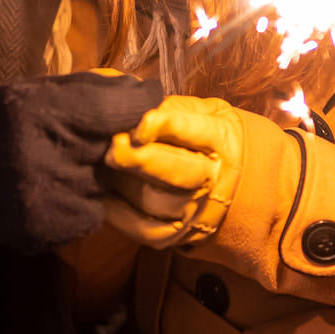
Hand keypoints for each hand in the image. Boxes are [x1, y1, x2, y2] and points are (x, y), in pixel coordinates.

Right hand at [0, 71, 160, 254]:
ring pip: (105, 185)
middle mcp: (39, 156)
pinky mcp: (46, 231)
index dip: (139, 103)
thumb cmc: (1, 124)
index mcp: (34, 111)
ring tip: (67, 166)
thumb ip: (90, 88)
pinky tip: (59, 194)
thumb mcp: (36, 91)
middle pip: (114, 149)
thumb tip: (143, 89)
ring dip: (99, 176)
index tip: (151, 97)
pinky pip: (91, 215)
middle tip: (101, 136)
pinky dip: (84, 204)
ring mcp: (43, 200)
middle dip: (119, 142)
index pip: (111, 109)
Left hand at [99, 96, 247, 248]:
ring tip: (101, 164)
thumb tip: (130, 100)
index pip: (195, 132)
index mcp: (219, 139)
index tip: (141, 121)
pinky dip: (118, 214)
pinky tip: (101, 192)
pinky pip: (142, 229)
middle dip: (141, 160)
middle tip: (113, 147)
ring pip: (157, 202)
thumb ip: (172, 106)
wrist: (233, 185)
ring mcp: (193, 209)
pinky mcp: (173, 233)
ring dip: (125, 184)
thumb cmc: (204, 136)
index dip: (167, 126)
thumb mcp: (203, 111)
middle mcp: (210, 177)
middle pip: (177, 173)